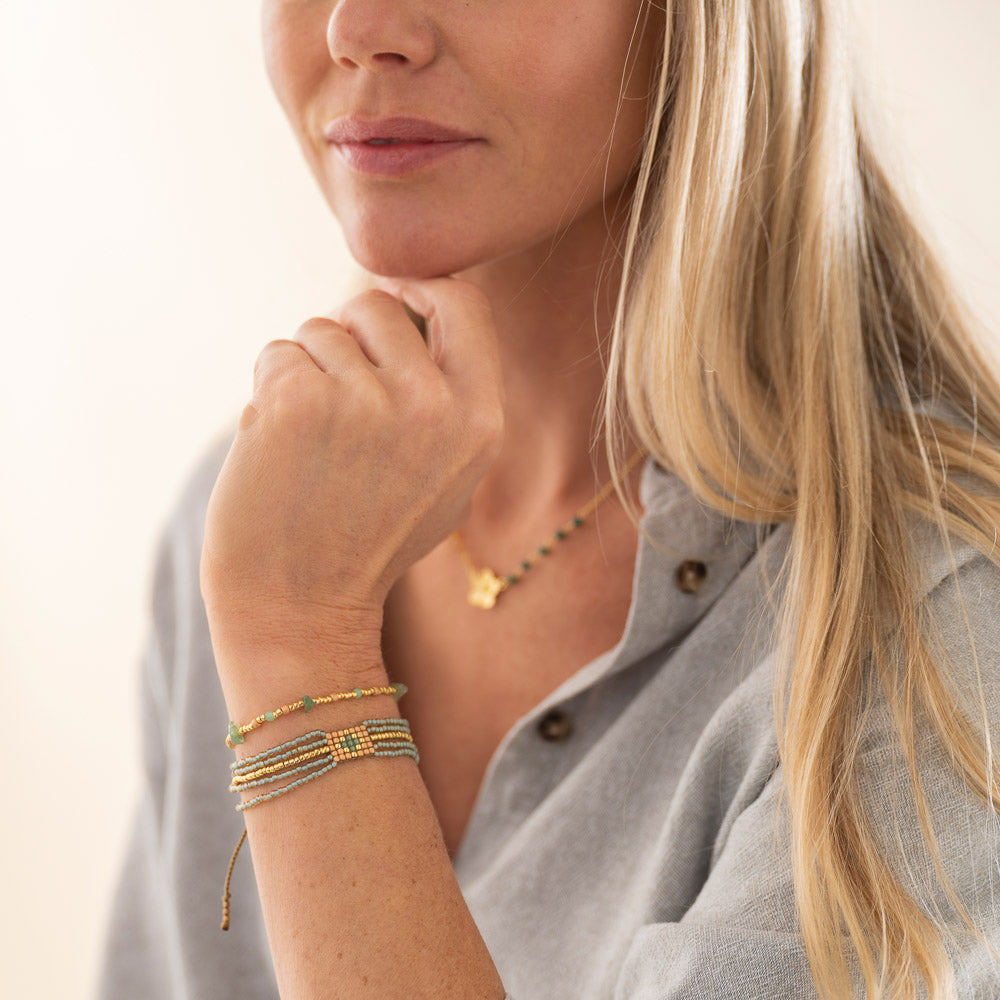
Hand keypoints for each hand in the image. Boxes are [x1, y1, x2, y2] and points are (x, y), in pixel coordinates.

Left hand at [201, 277, 503, 683]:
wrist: (302, 606)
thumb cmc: (371, 537)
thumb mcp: (448, 475)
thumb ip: (449, 394)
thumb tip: (419, 299)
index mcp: (480, 422)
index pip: (464, 302)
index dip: (422, 286)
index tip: (393, 292)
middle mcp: (432, 406)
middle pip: (377, 305)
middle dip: (348, 338)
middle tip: (337, 405)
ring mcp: (365, 402)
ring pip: (320, 330)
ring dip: (305, 372)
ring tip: (312, 445)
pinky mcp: (298, 402)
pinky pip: (278, 353)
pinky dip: (269, 391)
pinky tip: (279, 450)